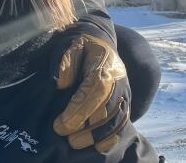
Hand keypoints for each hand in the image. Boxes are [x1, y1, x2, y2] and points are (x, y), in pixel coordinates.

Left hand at [52, 23, 130, 154]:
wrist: (98, 40)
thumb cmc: (80, 44)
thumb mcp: (70, 44)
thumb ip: (65, 61)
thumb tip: (61, 83)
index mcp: (104, 63)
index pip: (95, 90)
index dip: (78, 110)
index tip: (60, 125)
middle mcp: (119, 79)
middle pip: (108, 109)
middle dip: (87, 128)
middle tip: (65, 136)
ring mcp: (125, 90)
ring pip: (118, 119)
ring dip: (98, 136)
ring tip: (75, 143)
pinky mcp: (125, 100)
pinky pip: (123, 122)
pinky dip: (111, 137)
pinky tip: (95, 145)